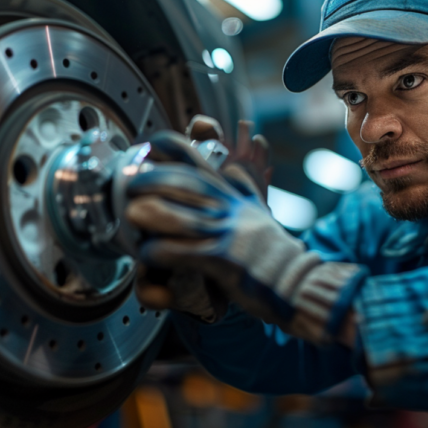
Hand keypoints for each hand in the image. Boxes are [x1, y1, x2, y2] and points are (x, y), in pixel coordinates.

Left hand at [131, 116, 271, 322]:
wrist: (297, 282)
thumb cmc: (274, 253)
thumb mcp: (258, 212)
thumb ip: (243, 189)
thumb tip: (234, 166)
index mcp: (233, 196)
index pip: (200, 159)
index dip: (172, 147)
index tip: (150, 145)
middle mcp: (229, 209)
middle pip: (182, 183)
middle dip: (149, 181)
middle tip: (131, 186)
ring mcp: (226, 234)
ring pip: (177, 216)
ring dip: (148, 215)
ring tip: (133, 215)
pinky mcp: (222, 261)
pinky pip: (181, 253)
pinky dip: (158, 253)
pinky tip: (149, 254)